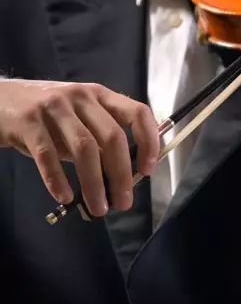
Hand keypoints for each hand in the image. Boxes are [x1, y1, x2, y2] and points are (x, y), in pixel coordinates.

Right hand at [0, 79, 158, 216]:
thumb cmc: (47, 115)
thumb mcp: (78, 119)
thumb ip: (99, 140)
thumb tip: (122, 177)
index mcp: (100, 95)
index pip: (137, 113)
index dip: (149, 141)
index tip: (147, 170)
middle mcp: (81, 97)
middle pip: (112, 137)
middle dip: (122, 174)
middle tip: (124, 202)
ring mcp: (54, 107)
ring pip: (84, 148)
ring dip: (94, 183)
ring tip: (98, 208)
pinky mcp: (28, 121)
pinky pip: (47, 155)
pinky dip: (58, 180)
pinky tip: (65, 197)